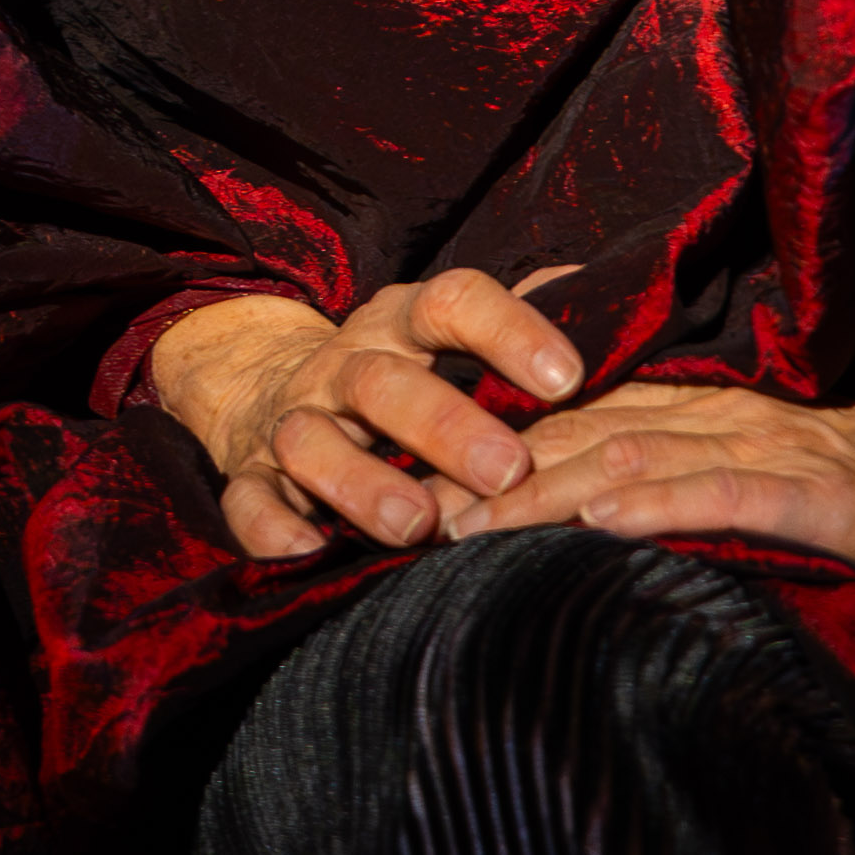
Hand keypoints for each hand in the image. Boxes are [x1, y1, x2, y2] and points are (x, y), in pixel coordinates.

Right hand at [140, 266, 590, 561]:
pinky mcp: (247, 478)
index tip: (568, 378)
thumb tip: (608, 301)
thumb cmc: (395, 375)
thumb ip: (518, 327)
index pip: (452, 302)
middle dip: (443, 424)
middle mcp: (342, 365)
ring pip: (311, 442)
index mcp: (400, 324)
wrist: (261, 389)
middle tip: (507, 469)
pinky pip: (246, 503)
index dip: (509, 332)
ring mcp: (290, 422)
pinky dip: (273, 528)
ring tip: (416, 523)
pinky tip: (310, 554)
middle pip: (383, 380)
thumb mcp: (444, 338)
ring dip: (360, 481)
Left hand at [445, 329, 854, 601]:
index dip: (488, 458)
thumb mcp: (770, 486)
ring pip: (635, 459)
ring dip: (542, 492)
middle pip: (579, 441)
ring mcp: (772, 453)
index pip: (576, 429)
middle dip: (484, 479)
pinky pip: (730, 491)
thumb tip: (598, 532)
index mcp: (708, 419)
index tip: (408, 496)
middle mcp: (725, 422)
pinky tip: (602, 521)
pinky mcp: (822, 495)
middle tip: (398, 517)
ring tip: (462, 525)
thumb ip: (693, 491)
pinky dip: (660, 503)